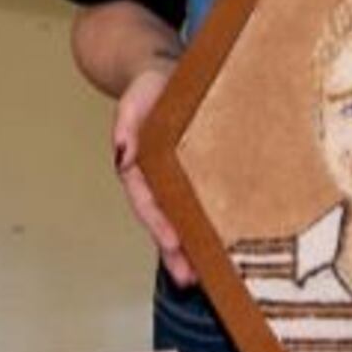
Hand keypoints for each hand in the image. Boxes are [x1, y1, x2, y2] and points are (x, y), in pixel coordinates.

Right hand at [112, 67, 195, 286]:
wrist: (167, 73)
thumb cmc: (150, 86)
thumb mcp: (136, 97)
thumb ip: (126, 123)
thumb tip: (124, 152)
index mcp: (140, 166)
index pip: (148, 202)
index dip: (158, 225)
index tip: (171, 244)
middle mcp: (158, 179)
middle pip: (165, 221)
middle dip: (176, 252)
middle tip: (190, 278)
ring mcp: (178, 180)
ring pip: (184, 220)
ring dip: (193, 249)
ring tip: (207, 277)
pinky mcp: (199, 176)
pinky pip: (203, 203)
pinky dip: (212, 225)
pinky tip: (228, 245)